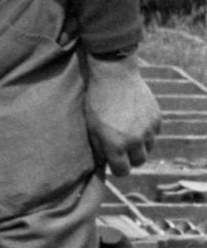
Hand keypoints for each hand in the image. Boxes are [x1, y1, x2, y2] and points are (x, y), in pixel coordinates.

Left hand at [84, 56, 160, 174]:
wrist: (114, 75)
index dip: (118, 168)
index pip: (123, 171)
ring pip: (148, 148)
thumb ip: (99, 148)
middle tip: (122, 148)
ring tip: (128, 131)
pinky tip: (136, 119)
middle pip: (139, 162)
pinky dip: (147, 130)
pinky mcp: (157, 118)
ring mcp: (148, 129)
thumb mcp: (91, 127)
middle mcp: (134, 140)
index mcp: (115, 145)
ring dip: (140, 145)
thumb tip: (104, 163)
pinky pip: (154, 133)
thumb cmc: (97, 102)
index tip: (115, 162)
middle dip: (130, 158)